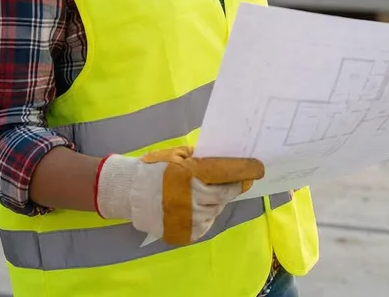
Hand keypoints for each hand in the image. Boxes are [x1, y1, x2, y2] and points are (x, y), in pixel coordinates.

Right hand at [96, 145, 263, 245]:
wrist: (130, 192)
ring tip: (208, 193)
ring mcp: (188, 217)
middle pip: (224, 194)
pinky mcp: (184, 233)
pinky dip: (206, 215)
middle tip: (239, 181)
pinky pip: (205, 224)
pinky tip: (198, 206)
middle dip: (233, 187)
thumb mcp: (178, 155)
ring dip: (217, 201)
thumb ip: (201, 158)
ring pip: (215, 210)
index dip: (244, 170)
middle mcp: (192, 197)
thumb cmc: (156, 168)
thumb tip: (225, 160)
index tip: (258, 168)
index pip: (226, 171)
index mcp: (190, 174)